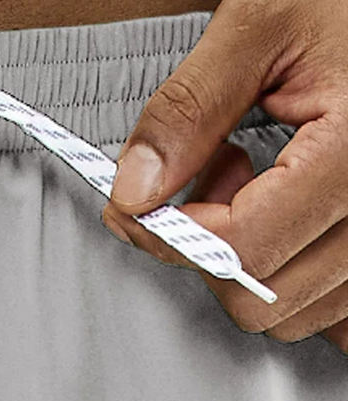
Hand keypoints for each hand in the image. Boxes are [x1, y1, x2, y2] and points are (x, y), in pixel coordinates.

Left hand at [101, 0, 347, 354]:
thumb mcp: (261, 24)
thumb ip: (188, 112)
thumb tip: (133, 193)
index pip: (241, 248)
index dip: (173, 235)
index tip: (141, 207)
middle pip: (261, 296)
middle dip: (211, 252)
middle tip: (210, 182)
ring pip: (295, 313)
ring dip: (251, 264)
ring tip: (253, 187)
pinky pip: (334, 310)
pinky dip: (294, 277)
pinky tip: (288, 222)